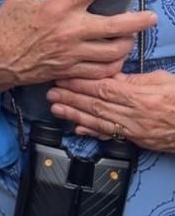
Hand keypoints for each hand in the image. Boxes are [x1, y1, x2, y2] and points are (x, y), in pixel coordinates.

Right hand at [0, 0, 153, 90]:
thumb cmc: (5, 26)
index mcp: (59, 7)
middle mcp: (70, 30)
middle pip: (117, 26)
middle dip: (140, 20)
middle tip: (151, 16)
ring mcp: (72, 53)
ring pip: (114, 51)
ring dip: (128, 43)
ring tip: (131, 37)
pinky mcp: (70, 70)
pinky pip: (101, 71)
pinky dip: (113, 64)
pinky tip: (115, 58)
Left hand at [48, 69, 174, 151]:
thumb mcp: (164, 81)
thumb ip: (137, 79)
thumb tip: (113, 75)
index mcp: (142, 97)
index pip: (104, 87)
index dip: (82, 82)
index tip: (65, 75)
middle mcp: (135, 115)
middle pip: (96, 105)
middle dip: (71, 97)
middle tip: (51, 91)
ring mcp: (135, 130)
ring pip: (98, 121)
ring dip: (74, 114)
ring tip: (56, 107)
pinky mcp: (138, 140)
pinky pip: (111, 135)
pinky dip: (92, 132)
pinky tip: (77, 128)